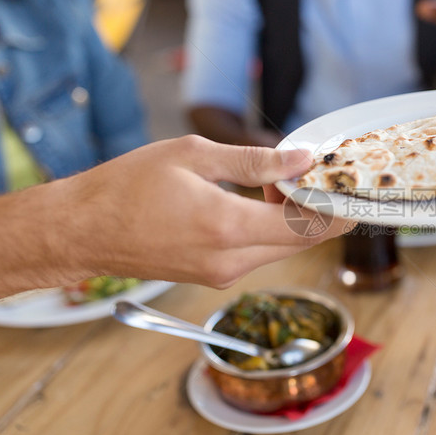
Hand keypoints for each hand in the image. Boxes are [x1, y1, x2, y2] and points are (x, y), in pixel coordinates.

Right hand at [60, 135, 349, 288]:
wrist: (80, 232)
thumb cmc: (126, 188)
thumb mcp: (192, 157)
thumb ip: (254, 160)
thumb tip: (300, 159)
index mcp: (228, 227)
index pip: (308, 227)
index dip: (338, 211)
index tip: (355, 192)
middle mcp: (231, 261)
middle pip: (300, 242)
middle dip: (315, 211)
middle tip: (311, 174)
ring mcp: (221, 274)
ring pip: (280, 249)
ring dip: (289, 220)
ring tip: (272, 183)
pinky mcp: (212, 277)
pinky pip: (257, 254)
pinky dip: (267, 230)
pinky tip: (250, 202)